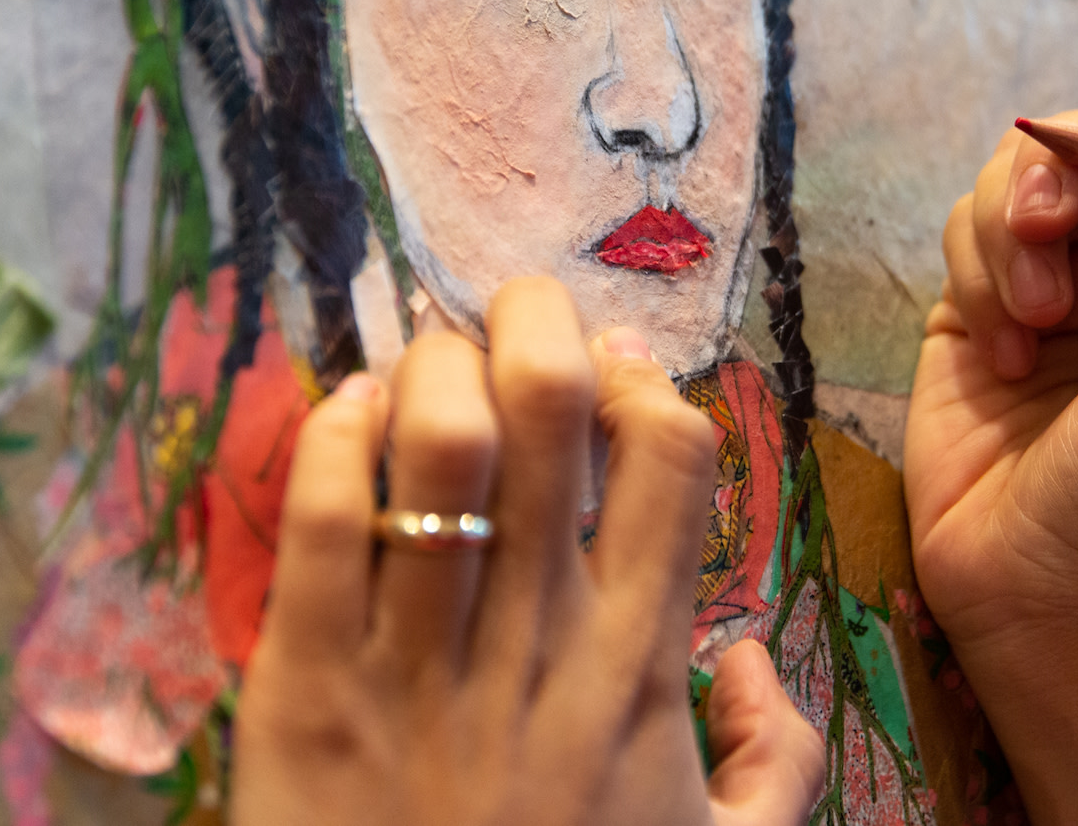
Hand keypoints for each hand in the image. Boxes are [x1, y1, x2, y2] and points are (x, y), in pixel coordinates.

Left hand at [232, 277, 821, 825]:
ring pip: (437, 449)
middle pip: (548, 421)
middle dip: (535, 325)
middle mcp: (539, 648)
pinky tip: (350, 410)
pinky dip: (334, 437)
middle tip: (513, 311)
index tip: (612, 368)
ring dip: (437, 367)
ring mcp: (418, 666)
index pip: (670, 462)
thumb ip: (774, 767)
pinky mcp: (303, 690)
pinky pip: (320, 525)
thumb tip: (750, 659)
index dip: (644, 383)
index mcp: (641, 675)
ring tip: (429, 359)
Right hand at [905, 75, 1077, 823]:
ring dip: (1012, 232)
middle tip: (1043, 230)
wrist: (1040, 586)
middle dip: (1066, 168)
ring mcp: (1066, 279)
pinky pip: (971, 226)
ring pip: (1026, 174)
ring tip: (1025, 321)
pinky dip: (979, 275)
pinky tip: (1001, 351)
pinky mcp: (986, 300)